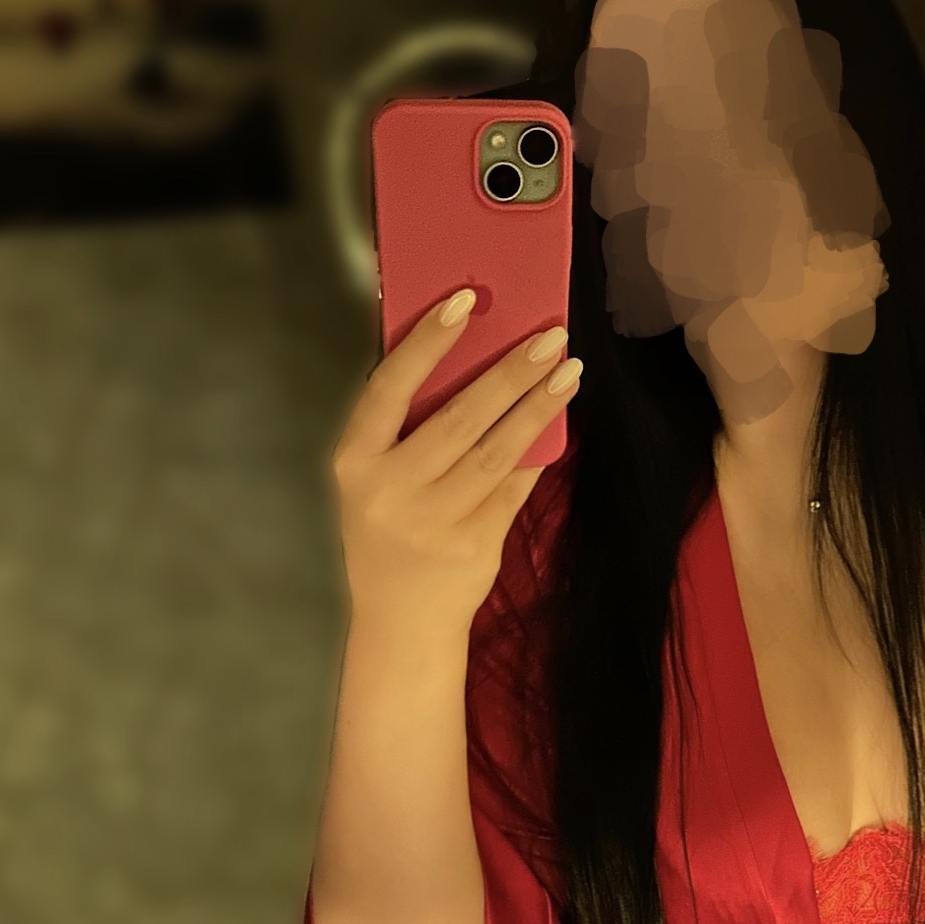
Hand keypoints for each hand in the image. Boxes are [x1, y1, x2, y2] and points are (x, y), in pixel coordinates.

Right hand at [331, 289, 581, 637]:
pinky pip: (514, 488)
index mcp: (356, 463)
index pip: (389, 389)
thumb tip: (468, 354)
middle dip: (509, 374)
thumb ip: (403, 428)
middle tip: (550, 337)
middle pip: (459, 419)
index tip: (464, 301)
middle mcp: (391, 491)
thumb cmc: (387, 533)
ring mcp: (435, 522)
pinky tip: (558, 421)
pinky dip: (537, 452)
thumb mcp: (372, 480)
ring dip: (536, 408)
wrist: (400, 621)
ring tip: (568, 371)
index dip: (427, 343)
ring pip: (496, 453)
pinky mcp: (474, 546)